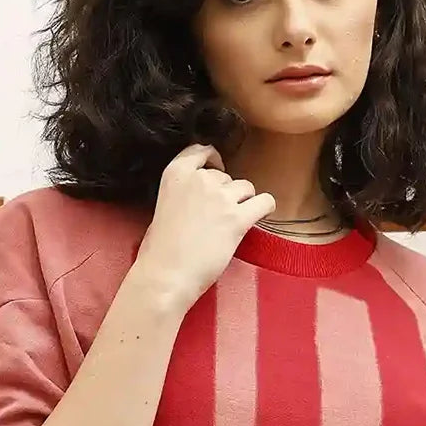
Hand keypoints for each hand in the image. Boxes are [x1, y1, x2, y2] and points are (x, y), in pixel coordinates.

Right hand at [134, 144, 275, 312]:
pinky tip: (260, 215)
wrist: (166, 275)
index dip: (213, 159)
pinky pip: (265, 202)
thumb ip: (182, 192)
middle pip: (226, 175)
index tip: (217, 170)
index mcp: (176, 173)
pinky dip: (265, 208)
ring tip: (232, 222)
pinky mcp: (237, 219)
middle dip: (225, 191)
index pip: (201, 149)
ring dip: (243, 201)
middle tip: (217, 215)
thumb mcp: (163, 205)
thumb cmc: (159, 249)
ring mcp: (220, 198)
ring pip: (246, 187)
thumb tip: (199, 195)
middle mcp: (200, 179)